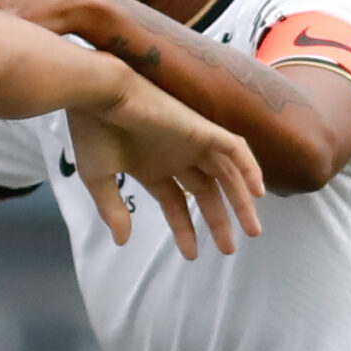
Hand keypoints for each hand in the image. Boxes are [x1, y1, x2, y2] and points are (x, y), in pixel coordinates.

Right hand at [67, 72, 263, 257]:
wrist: (98, 95)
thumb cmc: (92, 132)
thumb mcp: (98, 179)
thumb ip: (113, 210)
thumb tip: (122, 241)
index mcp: (152, 167)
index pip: (177, 203)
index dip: (185, 229)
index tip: (193, 254)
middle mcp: (175, 156)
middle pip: (207, 192)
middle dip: (219, 220)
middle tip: (230, 250)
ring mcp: (190, 142)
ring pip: (226, 174)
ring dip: (242, 201)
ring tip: (252, 231)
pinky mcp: (201, 129)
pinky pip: (235, 149)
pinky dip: (249, 168)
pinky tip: (257, 192)